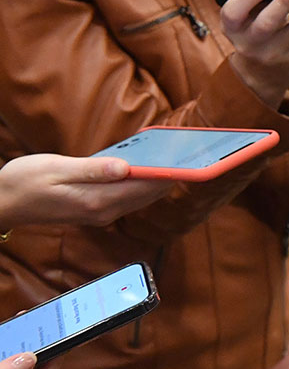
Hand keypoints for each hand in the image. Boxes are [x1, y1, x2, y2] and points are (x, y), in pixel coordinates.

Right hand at [0, 154, 173, 227]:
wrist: (1, 202)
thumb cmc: (24, 181)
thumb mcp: (57, 169)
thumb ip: (93, 169)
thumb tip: (126, 167)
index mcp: (96, 200)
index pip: (144, 188)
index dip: (169, 174)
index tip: (190, 160)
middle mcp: (102, 211)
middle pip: (147, 194)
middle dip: (168, 177)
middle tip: (190, 155)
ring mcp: (98, 213)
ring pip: (138, 197)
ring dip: (156, 181)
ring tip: (175, 158)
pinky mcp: (93, 210)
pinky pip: (125, 197)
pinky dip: (139, 184)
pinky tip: (146, 167)